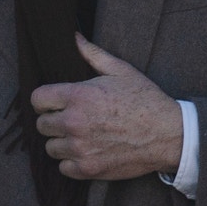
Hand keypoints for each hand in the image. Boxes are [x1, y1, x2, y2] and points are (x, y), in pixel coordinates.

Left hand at [32, 34, 184, 181]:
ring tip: (80, 136)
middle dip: (54, 121)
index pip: (37, 99)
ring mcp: (80, 148)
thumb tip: (74, 37)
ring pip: (51, 147)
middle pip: (41, 125)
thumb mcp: (120, 71)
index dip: (44, 100)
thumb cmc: (145, 100)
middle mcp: (74, 122)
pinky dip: (72, 162)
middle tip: (71, 119)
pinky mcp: (89, 168)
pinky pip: (64, 168)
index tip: (54, 103)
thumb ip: (92, 54)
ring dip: (62, 143)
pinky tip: (86, 152)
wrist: (169, 134)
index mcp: (78, 96)